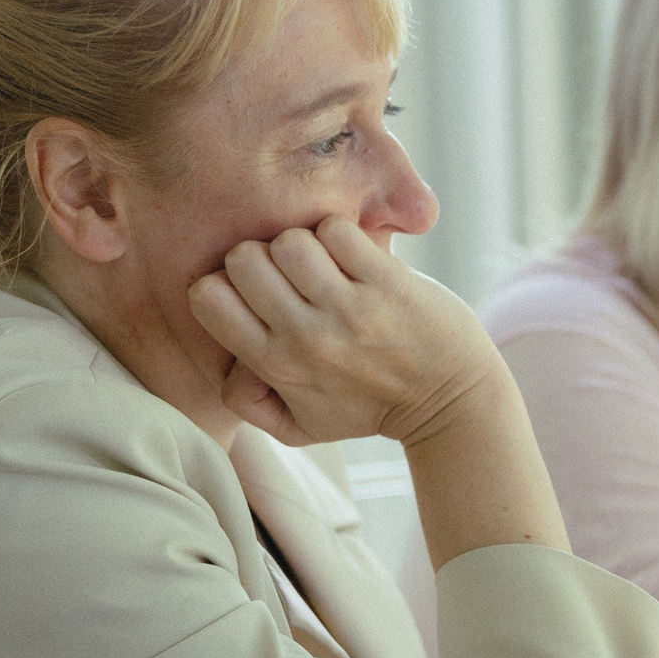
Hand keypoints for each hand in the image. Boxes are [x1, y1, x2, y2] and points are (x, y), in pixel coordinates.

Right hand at [187, 217, 505, 447]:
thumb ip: (246, 402)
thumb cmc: (369, 408)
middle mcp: (307, 338)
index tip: (250, 292)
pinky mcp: (388, 282)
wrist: (450, 401)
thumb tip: (224, 361)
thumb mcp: (300, 427)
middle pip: (242, 259)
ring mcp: (349, 308)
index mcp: (277, 367)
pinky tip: (354, 256)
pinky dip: (341, 234)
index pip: (208, 299)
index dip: (221, 283)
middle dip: (259, 257)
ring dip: (303, 243)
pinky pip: (338, 230)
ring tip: (323, 265)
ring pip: (289, 240)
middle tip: (287, 276)